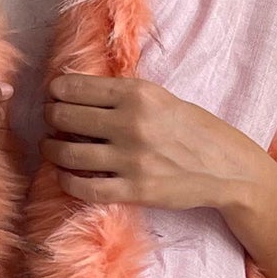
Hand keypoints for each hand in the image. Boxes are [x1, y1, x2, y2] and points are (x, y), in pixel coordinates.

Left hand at [39, 74, 262, 211]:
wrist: (226, 167)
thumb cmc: (191, 129)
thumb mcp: (160, 98)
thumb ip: (121, 94)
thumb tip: (74, 87)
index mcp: (137, 94)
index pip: (73, 87)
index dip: (55, 92)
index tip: (54, 97)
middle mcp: (131, 123)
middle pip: (64, 117)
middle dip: (50, 118)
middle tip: (52, 123)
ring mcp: (132, 159)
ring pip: (67, 153)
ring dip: (52, 150)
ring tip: (52, 148)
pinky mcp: (134, 190)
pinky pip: (84, 188)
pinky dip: (66, 180)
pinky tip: (66, 175)